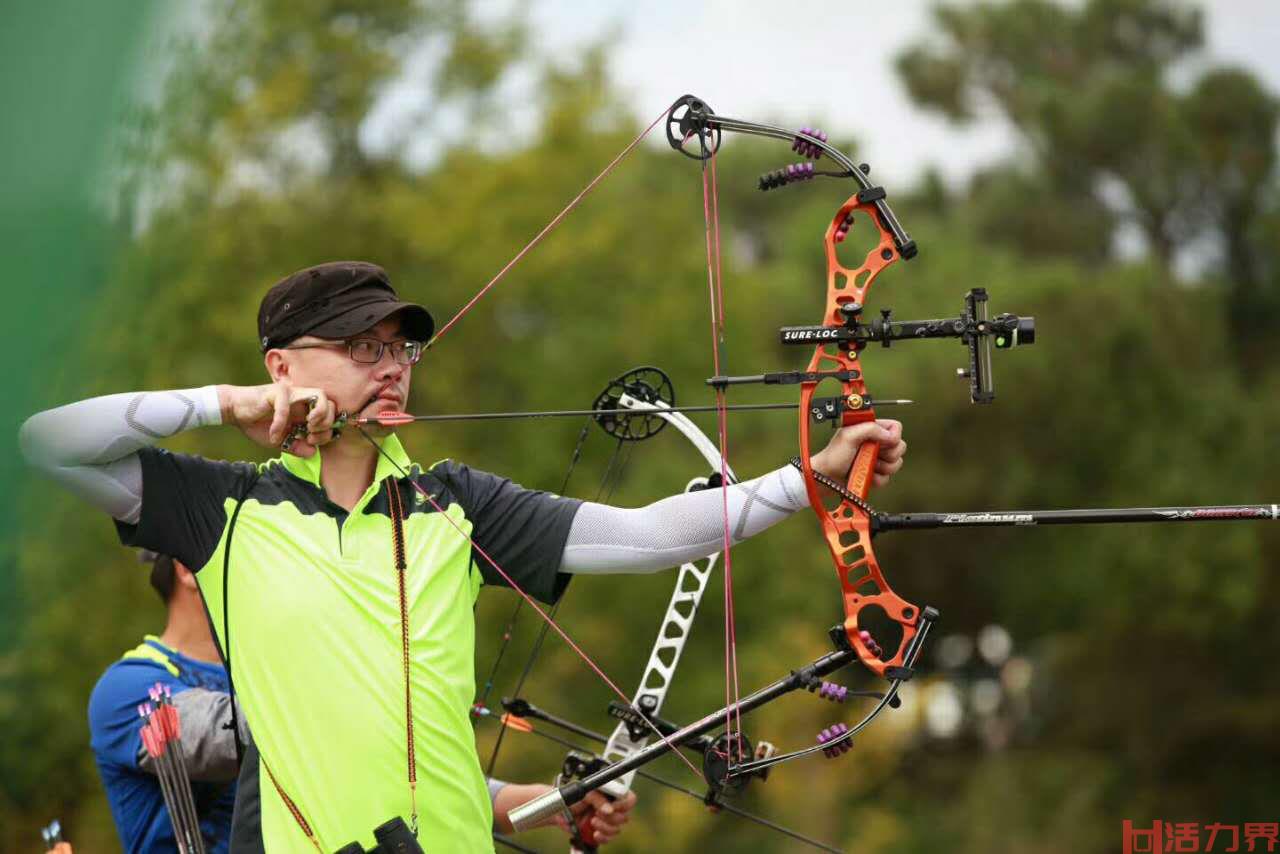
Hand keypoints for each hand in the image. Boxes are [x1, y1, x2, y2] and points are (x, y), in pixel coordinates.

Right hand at [217, 382, 338, 456]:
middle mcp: (303, 399)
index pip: (331, 415)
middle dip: (327, 424)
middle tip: (311, 436)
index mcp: (306, 410)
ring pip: (320, 395)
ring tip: (306, 429)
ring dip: (318, 415)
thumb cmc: (257, 424)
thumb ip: (296, 447)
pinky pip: (286, 407)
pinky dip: (280, 424)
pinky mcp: (277, 391)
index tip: (313, 441)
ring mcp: (292, 393)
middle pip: (331, 404)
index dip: (328, 430)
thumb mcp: (280, 441)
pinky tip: (274, 435)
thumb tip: (313, 453)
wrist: (234, 412)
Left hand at [556, 789, 636, 845]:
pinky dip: (602, 837)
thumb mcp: (586, 793)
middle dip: (611, 818)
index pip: (629, 799)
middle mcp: (612, 808)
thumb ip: (598, 799)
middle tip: (597, 814)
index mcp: (612, 794)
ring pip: (617, 829)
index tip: (612, 807)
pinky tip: (594, 833)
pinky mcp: (601, 832)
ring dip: (605, 828)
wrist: (560, 811)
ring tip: (592, 822)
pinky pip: (609, 838)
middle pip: (624, 817)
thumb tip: (609, 809)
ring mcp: (607, 821)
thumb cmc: (573, 798)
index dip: (623, 804)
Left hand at [810, 418, 905, 489]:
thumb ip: (870, 429)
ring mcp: (877, 460)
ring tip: (864, 465)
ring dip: (881, 467)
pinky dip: (876, 479)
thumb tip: (890, 435)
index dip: (893, 436)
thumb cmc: (833, 455)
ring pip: (896, 464)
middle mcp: (877, 443)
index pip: (896, 427)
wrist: (826, 477)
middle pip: (900, 447)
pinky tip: (864, 475)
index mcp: (871, 429)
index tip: (881, 442)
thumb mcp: (848, 436)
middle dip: (888, 454)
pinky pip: (887, 479)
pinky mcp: (876, 475)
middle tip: (870, 454)